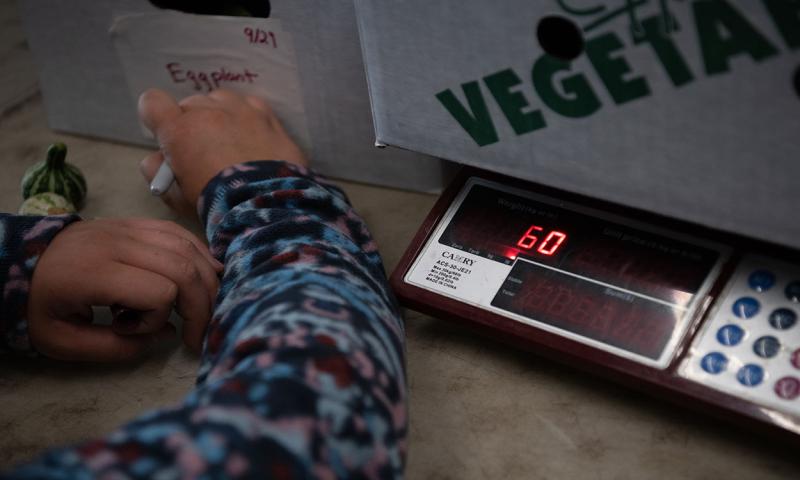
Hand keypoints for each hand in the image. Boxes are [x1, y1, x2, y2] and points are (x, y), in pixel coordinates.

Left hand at [28, 218, 222, 360]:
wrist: (15, 259)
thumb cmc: (37, 304)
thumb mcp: (61, 341)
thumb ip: (115, 347)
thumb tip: (166, 334)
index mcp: (95, 272)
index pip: (159, 292)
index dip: (158, 319)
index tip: (132, 331)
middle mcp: (117, 243)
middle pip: (183, 268)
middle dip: (200, 304)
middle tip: (198, 332)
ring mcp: (127, 227)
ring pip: (187, 246)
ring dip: (206, 278)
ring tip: (204, 306)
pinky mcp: (133, 222)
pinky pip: (178, 232)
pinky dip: (198, 253)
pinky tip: (206, 272)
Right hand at [137, 88, 307, 211]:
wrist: (265, 206)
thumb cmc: (216, 204)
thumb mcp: (175, 196)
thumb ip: (157, 171)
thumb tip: (158, 158)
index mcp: (178, 130)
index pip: (152, 102)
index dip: (156, 116)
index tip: (165, 133)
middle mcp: (207, 111)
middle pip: (190, 104)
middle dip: (191, 123)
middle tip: (203, 150)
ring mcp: (239, 109)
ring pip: (221, 100)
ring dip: (220, 115)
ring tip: (231, 142)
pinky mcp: (266, 115)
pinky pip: (250, 105)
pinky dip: (247, 117)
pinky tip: (253, 138)